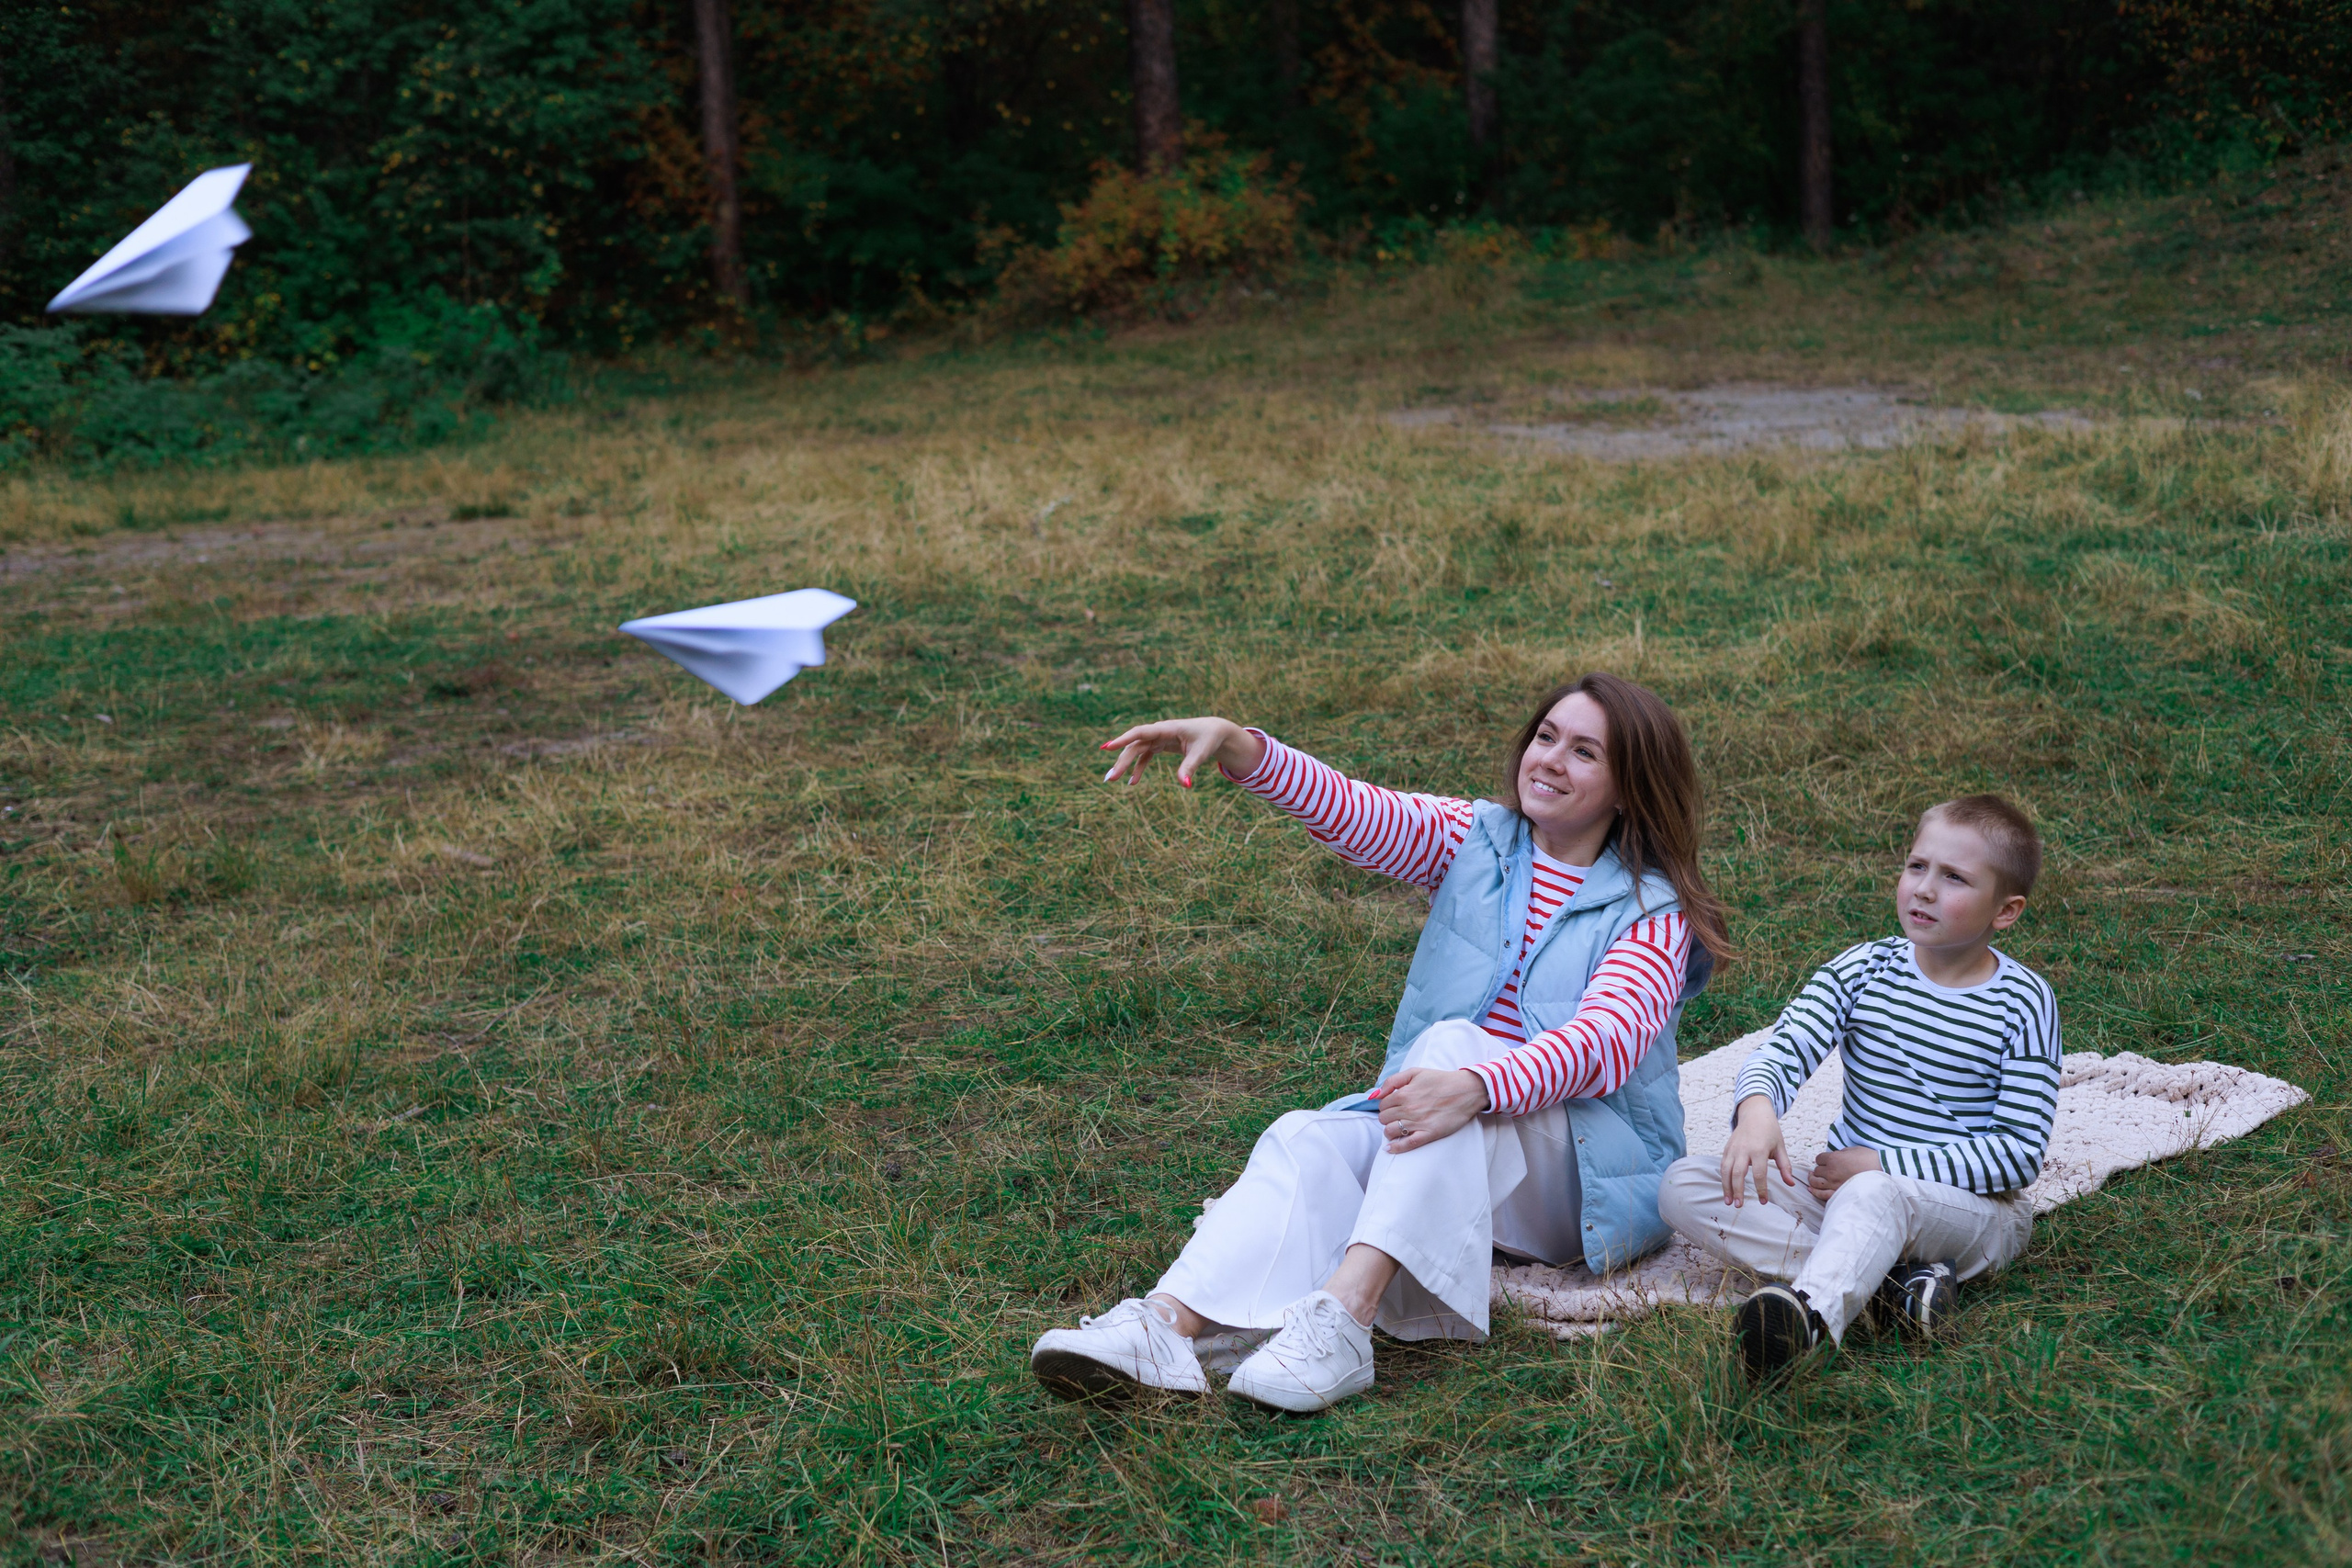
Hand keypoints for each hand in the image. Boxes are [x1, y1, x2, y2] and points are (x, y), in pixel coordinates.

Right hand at [1098, 717, 1264, 789]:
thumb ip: (1189, 768)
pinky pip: (1144, 756)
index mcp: (1167, 728)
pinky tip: (1132, 782)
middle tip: (1110, 778)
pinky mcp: (1160, 745)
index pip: (1140, 732)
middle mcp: (1159, 731)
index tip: (1107, 747)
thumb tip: (1184, 785)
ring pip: (1136, 751)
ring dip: (1125, 765)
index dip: (1123, 740)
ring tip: (1113, 780)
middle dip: (1122, 761)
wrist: (1214, 732)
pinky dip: (1138, 768)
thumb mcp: (1200, 753)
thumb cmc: (1208, 739)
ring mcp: (1158, 738)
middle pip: (1135, 746)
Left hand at [1370, 1067, 1488, 1153]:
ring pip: (1390, 1132)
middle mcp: (1408, 1109)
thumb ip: (1393, 1081)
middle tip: (1397, 1117)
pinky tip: (1390, 1148)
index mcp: (1404, 1093)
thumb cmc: (1441, 1080)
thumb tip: (1376, 1094)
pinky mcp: (1429, 1134)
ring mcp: (1418, 1123)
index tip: (1393, 1107)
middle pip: (1384, 1119)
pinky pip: (1407, 1144)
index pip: (1382, 1105)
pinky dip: (1396, 1148)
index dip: (1386, 1106)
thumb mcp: (1415, 1072)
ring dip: (1390, 1131)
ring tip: (1397, 1129)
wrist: (1466, 1090)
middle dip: (1387, 1118)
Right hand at [1720, 1094, 1793, 1206]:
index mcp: (1759, 1150)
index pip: (1759, 1174)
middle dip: (1738, 1191)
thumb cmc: (1770, 1131)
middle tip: (1739, 1206)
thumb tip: (1791, 1184)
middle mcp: (1743, 1150)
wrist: (1755, 1113)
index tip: (1763, 1202)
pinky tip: (1726, 1189)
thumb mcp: (1780, 1147)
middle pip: (1738, 1174)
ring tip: (1728, 1201)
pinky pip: (1723, 1165)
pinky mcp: (1727, 1148)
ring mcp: (1733, 1149)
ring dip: (1726, 1187)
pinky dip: (1723, 1178)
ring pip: (1726, 1170)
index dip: (1761, 1189)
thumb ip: (1785, 1166)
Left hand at [1807, 1145, 1880, 1201]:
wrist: (1881, 1172)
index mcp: (1834, 1159)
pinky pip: (1822, 1194)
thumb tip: (1834, 1156)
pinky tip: (1811, 1189)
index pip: (1819, 1159)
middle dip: (1819, 1169)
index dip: (1822, 1159)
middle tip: (1822, 1170)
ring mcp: (1834, 1184)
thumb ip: (1840, 1153)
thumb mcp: (1852, 1150)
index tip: (1826, 1161)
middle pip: (1816, 1171)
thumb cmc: (1869, 1159)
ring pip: (1816, 1182)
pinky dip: (1815, 1192)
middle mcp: (1831, 1171)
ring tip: (1813, 1178)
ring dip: (1813, 1180)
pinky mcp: (1838, 1193)